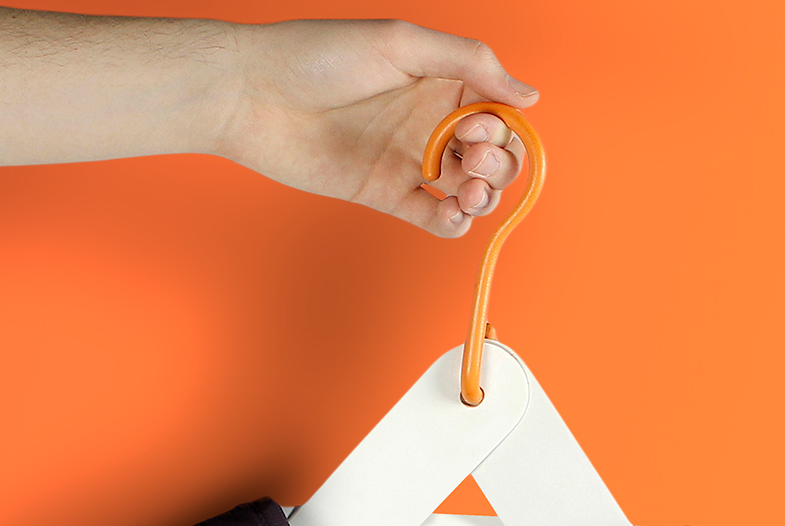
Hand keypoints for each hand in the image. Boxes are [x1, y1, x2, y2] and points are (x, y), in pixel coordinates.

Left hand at [217, 20, 538, 237]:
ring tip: (466, 194)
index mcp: (440, 83)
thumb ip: (469, 63)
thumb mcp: (402, 43)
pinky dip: (453, 224)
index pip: (497, 113)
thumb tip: (530, 97)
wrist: (254, 94)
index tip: (475, 126)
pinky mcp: (384, 194)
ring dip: (483, 197)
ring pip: (469, 191)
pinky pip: (433, 218)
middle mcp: (429, 123)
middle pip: (490, 156)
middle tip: (471, 161)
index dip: (499, 127)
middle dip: (497, 165)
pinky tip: (452, 214)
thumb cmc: (319, 56)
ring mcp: (408, 161)